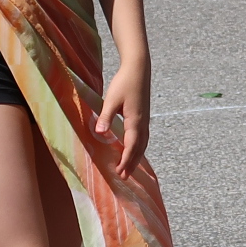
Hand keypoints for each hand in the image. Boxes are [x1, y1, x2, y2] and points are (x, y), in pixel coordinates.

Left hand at [98, 56, 150, 177]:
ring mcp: (145, 120)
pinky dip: (139, 148)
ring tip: (130, 168)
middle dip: (132, 163)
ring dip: (137, 157)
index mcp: (135, 121)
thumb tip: (100, 133)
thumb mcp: (111, 99)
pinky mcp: (143, 117)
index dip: (126, 160)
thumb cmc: (124, 83)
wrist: (138, 69)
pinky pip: (143, 137)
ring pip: (143, 144)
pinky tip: (133, 149)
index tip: (120, 172)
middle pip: (140, 148)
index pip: (131, 146)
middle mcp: (143, 123)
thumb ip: (105, 117)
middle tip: (125, 177)